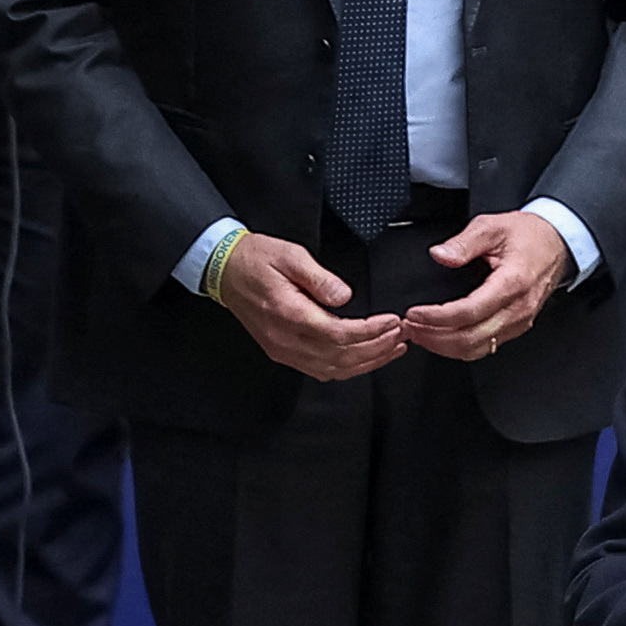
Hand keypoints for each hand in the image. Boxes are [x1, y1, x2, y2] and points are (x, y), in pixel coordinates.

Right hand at [213, 232, 406, 383]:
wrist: (224, 270)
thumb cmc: (257, 259)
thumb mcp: (290, 255)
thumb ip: (319, 278)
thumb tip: (345, 296)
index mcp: (288, 313)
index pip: (338, 334)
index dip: (370, 332)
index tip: (392, 321)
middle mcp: (285, 339)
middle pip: (340, 357)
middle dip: (376, 348)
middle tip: (401, 334)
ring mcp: (282, 350)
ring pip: (332, 369)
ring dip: (366, 362)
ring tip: (392, 348)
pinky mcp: (282, 352)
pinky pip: (319, 370)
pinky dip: (347, 368)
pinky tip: (365, 359)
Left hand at [401, 211, 573, 360]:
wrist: (557, 243)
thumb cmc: (529, 235)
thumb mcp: (493, 226)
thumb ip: (464, 242)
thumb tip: (440, 255)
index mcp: (512, 282)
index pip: (469, 312)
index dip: (437, 317)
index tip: (415, 313)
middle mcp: (518, 308)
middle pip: (470, 338)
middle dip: (434, 337)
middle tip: (410, 328)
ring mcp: (519, 321)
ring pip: (476, 349)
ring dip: (444, 346)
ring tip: (420, 334)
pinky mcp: (516, 327)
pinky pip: (485, 346)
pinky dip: (459, 347)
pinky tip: (442, 338)